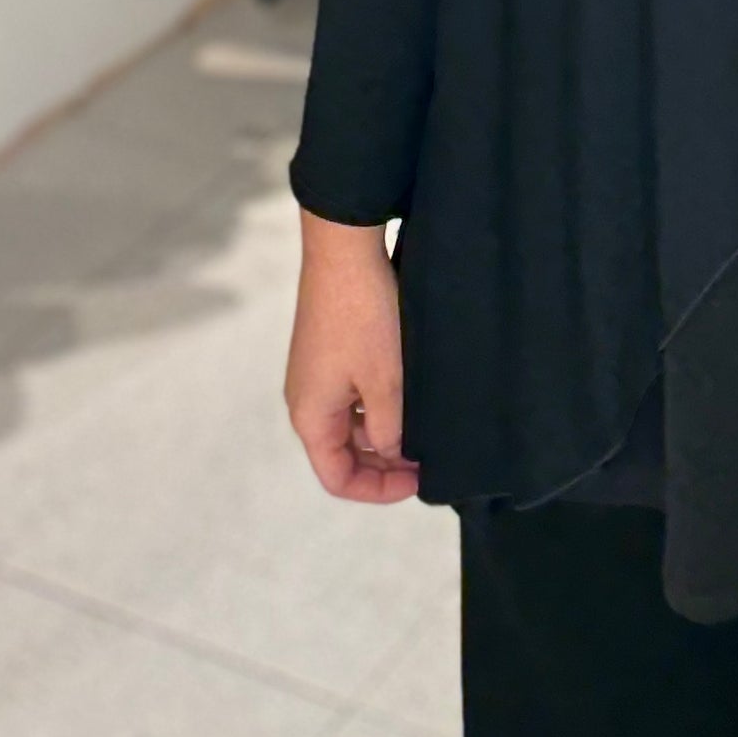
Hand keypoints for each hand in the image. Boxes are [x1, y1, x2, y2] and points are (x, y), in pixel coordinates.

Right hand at [284, 213, 420, 502]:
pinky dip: (379, 401)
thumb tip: (394, 456)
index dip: (378, 490)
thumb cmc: (363, 316)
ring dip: (385, 429)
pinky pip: (354, 391)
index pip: (337, 478)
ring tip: (426, 423)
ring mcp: (317, 372)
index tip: (418, 480)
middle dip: (385, 461)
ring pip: (352, 420)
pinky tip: (412, 390)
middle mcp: (308, 399)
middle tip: (429, 455)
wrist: (345, 246)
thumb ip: (389, 431)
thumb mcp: (385, 383)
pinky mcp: (330, 347)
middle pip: (344, 451)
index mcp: (311, 417)